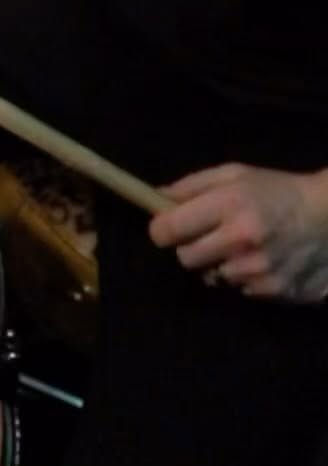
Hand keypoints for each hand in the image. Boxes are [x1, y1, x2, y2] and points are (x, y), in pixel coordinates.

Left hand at [149, 163, 327, 301]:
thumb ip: (192, 186)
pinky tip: (261, 260)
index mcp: (228, 203)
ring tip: (242, 246)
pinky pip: (239, 290)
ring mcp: (258, 269)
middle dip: (190, 248)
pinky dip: (244, 278)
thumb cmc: (275, 190)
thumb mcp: (234, 173)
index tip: (164, 228)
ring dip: (220, 264)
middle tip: (208, 236)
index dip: (160, 229)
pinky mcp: (273, 291)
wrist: (327, 217)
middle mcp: (241, 239)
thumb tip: (155, 198)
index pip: (169, 229)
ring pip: (212, 278)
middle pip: (185, 259)